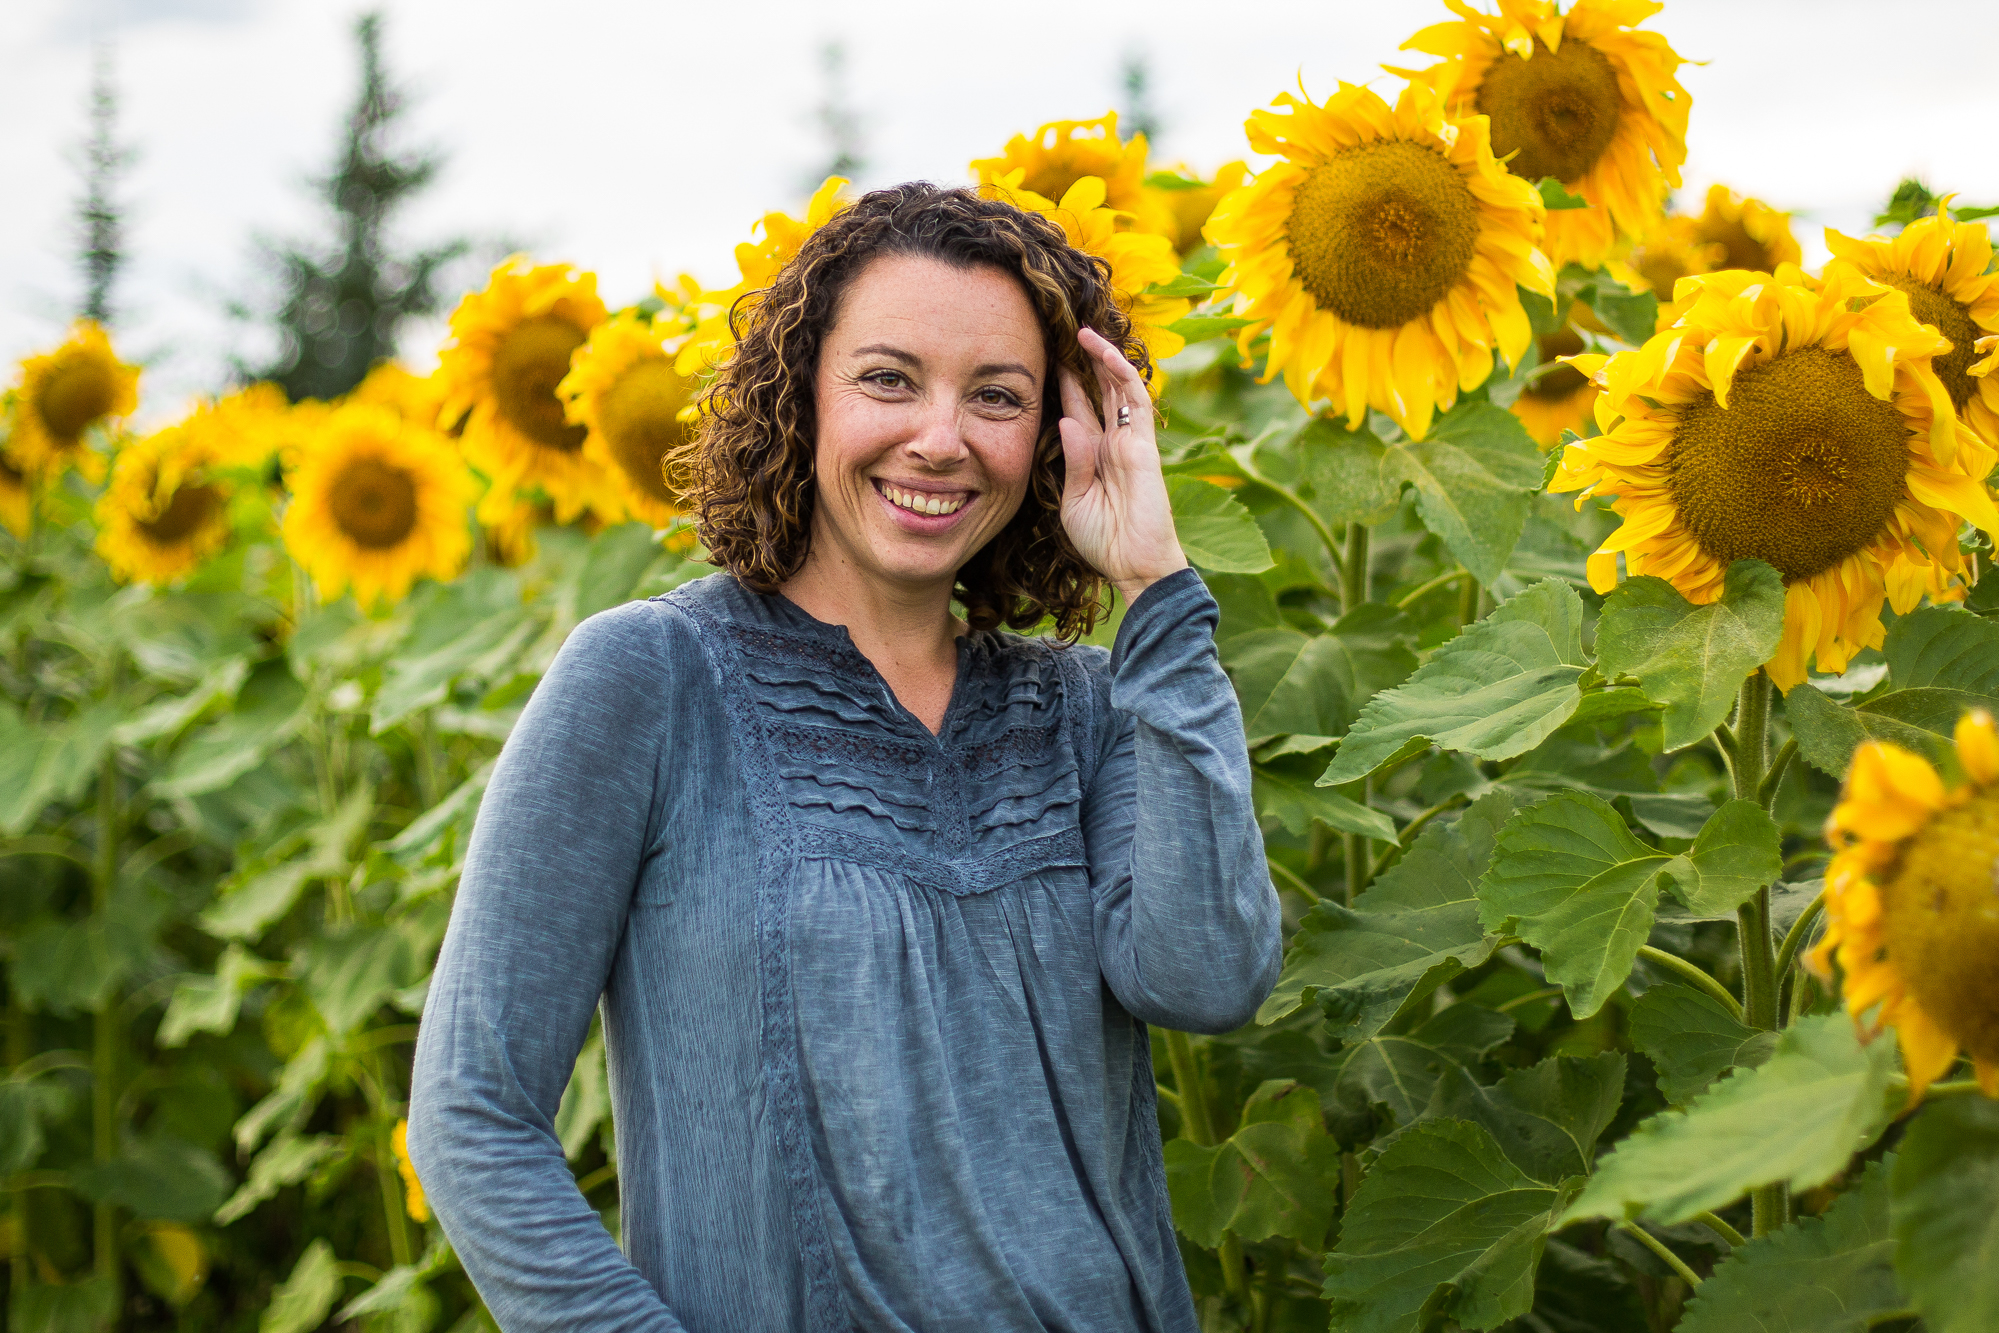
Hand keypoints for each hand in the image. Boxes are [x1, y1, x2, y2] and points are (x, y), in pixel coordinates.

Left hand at [1057, 327, 1188, 603]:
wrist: (1134, 565)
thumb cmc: (1103, 541)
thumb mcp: (1074, 501)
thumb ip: (1073, 461)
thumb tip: (1066, 420)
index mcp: (1094, 456)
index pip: (1078, 410)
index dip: (1065, 385)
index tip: (1047, 359)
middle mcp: (1113, 443)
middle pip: (1099, 392)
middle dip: (1085, 363)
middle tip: (1066, 332)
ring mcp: (1131, 441)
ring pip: (1119, 388)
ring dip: (1104, 358)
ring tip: (1084, 332)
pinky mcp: (1145, 444)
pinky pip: (1135, 401)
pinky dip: (1121, 373)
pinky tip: (1105, 352)